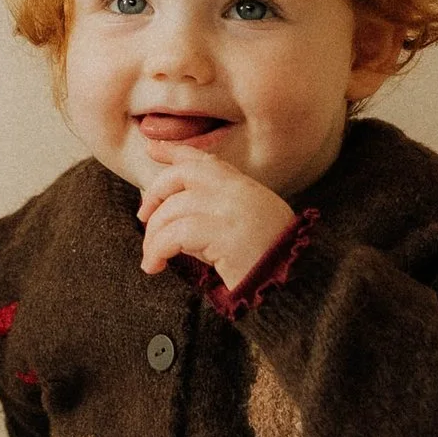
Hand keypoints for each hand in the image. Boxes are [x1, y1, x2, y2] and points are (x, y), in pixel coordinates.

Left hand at [135, 142, 296, 289]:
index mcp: (246, 188)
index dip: (175, 151)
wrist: (294, 289)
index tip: (151, 147)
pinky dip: (157, 250)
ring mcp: (232, 210)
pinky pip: (174, 235)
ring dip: (153, 237)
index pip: (205, 160)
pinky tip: (155, 265)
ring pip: (172, 209)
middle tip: (143, 218)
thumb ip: (210, 213)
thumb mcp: (239, 230)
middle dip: (155, 194)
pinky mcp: (223, 235)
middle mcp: (240, 192)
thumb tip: (167, 211)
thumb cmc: (265, 266)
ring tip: (152, 259)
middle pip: (182, 175)